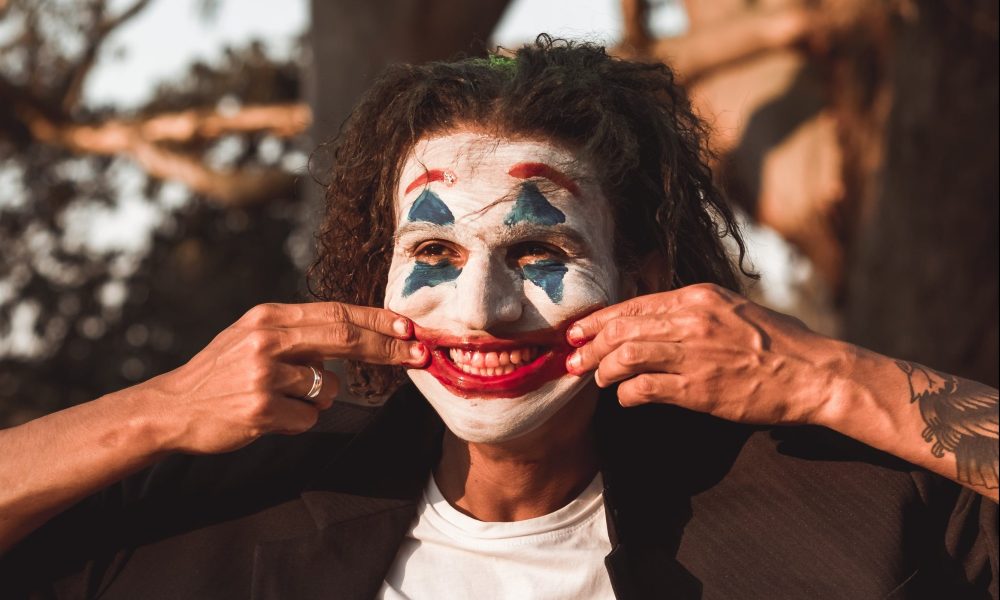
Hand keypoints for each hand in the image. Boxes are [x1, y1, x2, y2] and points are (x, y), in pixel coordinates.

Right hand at [137, 302, 426, 453]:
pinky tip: (268, 418)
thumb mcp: (253, 337)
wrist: (172, 409)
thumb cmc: (220, 374)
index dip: (377, 320)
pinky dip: (298, 421)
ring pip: (327, 387)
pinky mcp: (262, 409)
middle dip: (387, 348)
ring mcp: (264, 375)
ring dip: (317, 398)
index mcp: (268, 317)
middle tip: (418, 355)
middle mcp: (267, 340)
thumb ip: (298, 334)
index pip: (336, 313)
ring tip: (280, 399)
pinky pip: (309, 418)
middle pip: (344, 338)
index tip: (409, 328)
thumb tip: (354, 339)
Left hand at [565, 284, 846, 425]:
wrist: (814, 373)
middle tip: (572, 358)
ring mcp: (694, 353)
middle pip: (622, 328)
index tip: (580, 330)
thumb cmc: (779, 344)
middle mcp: (692, 319)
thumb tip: (656, 320)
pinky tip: (626, 398)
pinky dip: (627, 394)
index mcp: (699, 296)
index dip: (601, 319)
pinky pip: (644, 388)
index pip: (634, 305)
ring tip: (597, 379)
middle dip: (589, 344)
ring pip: (626, 355)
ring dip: (603, 369)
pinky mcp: (698, 388)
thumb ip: (696, 311)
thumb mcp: (734, 310)